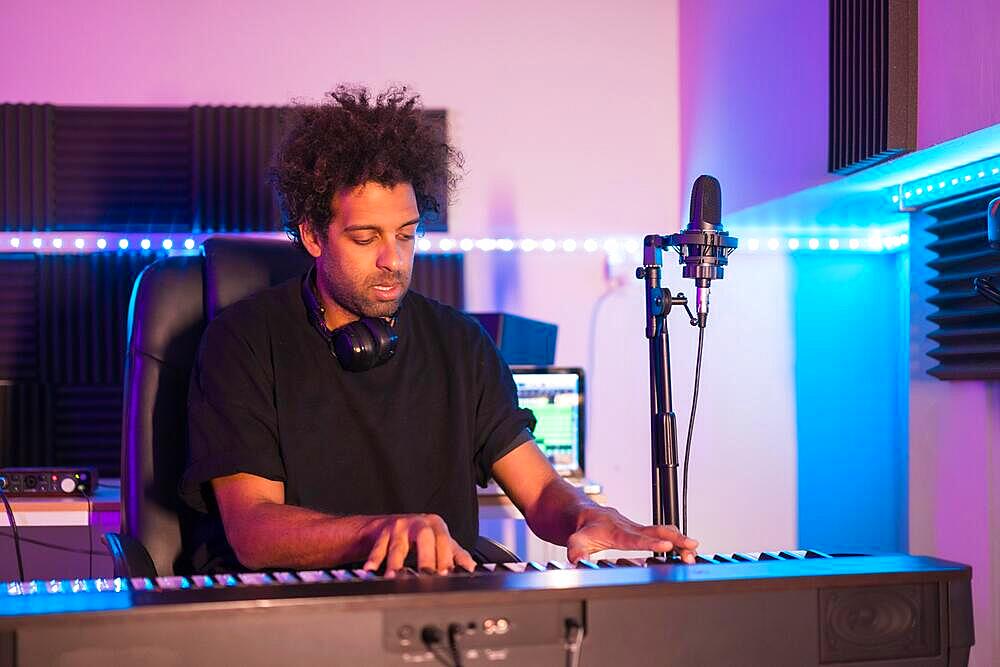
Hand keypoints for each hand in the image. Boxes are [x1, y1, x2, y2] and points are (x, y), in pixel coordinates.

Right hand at [362, 514, 476, 575]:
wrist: (384, 525)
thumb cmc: (416, 534)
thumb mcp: (437, 540)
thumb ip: (455, 553)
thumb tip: (471, 568)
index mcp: (435, 525)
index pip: (444, 542)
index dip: (446, 559)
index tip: (446, 575)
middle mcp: (418, 523)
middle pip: (424, 539)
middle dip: (425, 559)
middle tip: (427, 577)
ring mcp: (398, 527)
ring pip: (398, 546)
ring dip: (396, 564)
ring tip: (394, 578)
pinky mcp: (382, 532)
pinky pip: (377, 548)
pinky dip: (373, 560)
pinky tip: (370, 570)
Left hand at [566, 507, 698, 563]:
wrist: (580, 513)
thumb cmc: (580, 527)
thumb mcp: (574, 541)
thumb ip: (577, 552)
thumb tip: (578, 563)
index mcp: (614, 531)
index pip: (634, 538)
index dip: (650, 543)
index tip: (666, 546)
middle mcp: (627, 526)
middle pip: (655, 532)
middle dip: (674, 539)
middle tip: (692, 547)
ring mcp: (635, 527)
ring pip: (661, 531)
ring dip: (678, 540)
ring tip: (694, 552)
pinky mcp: (639, 530)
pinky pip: (660, 533)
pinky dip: (675, 539)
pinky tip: (685, 548)